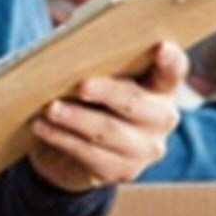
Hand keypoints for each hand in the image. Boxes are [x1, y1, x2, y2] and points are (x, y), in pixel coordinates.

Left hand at [26, 41, 185, 190]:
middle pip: (137, 103)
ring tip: (50, 108)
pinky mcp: (122, 171)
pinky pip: (90, 155)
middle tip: (81, 84)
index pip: (173, 70)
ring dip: (77, 119)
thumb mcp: (96, 74)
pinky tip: (42, 127)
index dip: (170, 60)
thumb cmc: (88, 97)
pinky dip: (62, 138)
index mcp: (161, 86)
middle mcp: (161, 118)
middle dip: (108, 92)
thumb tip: (70, 44)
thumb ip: (95, 58)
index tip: (161, 46)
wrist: (76, 149)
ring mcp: (145, 148)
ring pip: (110, 132)